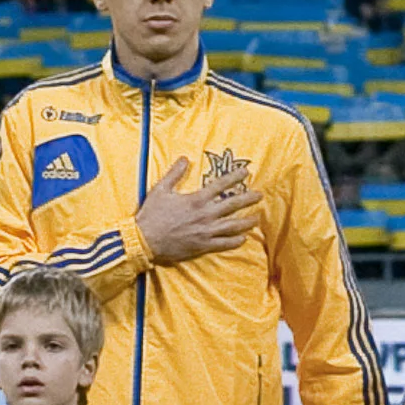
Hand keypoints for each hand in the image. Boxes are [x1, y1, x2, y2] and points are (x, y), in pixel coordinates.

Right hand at [129, 157, 256, 264]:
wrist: (144, 241)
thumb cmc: (151, 215)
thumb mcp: (160, 190)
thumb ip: (174, 173)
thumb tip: (185, 158)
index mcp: (196, 200)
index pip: (221, 185)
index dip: (235, 177)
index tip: (246, 172)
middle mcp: (205, 215)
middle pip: (233, 205)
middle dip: (248, 199)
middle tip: (260, 195)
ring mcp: (206, 232)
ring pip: (232, 226)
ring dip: (246, 221)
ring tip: (256, 218)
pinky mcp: (203, 246)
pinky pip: (224, 244)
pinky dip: (235, 241)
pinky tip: (243, 238)